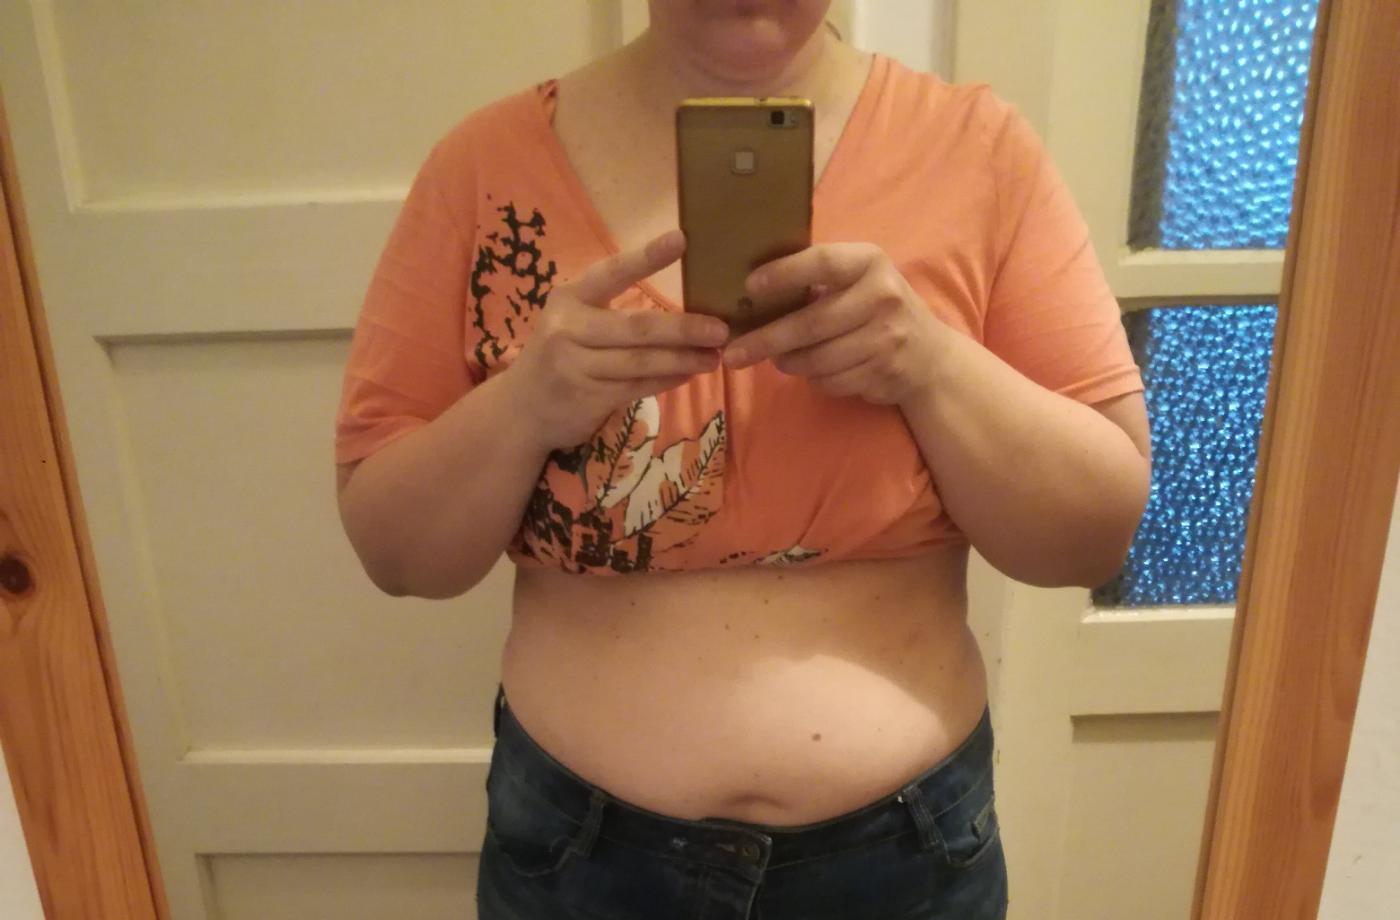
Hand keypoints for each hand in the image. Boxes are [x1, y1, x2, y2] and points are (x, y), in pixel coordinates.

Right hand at [506, 229, 729, 450]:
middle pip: (637, 328)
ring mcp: (576, 367)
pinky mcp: (587, 398)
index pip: (612, 273)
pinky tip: (689, 374)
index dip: (646, 257)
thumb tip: (682, 304)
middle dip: (683, 329)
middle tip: (721, 329)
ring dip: (683, 360)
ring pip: (642, 362)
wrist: (521, 409)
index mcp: (569, 298)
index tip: (682, 239)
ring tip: (715, 356)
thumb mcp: (572, 321)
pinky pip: (637, 387)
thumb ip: (611, 310)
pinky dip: (667, 381)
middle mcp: (569, 329)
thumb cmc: (559, 355)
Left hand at [720, 243, 950, 407]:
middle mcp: (882, 296)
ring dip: (788, 363)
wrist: (930, 356)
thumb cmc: (876, 307)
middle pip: (811, 322)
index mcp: (869, 262)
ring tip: (777, 359)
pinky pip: (831, 381)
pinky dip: (814, 380)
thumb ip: (817, 278)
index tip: (749, 287)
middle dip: (766, 340)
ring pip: (818, 359)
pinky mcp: (885, 372)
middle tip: (733, 353)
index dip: (783, 274)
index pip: (821, 263)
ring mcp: (887, 337)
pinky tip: (814, 371)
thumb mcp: (857, 279)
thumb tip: (750, 292)